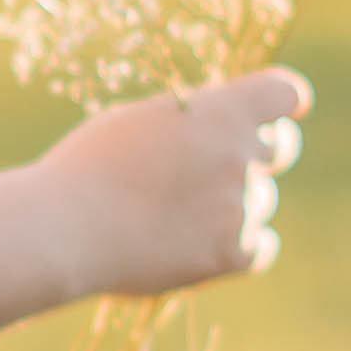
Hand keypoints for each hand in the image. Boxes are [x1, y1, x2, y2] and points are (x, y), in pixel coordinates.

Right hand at [40, 70, 311, 299]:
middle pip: (280, 148)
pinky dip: (238, 245)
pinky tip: (202, 243)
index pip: (285, 95)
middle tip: (216, 165)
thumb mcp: (142, 120)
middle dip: (256, 151)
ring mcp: (241, 208)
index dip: (284, 101)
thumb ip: (193, 122)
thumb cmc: (89, 167)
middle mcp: (242, 155)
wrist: (64, 228)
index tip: (279, 111)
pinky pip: (261, 247)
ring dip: (232, 202)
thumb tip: (219, 131)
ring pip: (260, 200)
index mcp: (223, 111)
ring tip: (176, 213)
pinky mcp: (231, 255)